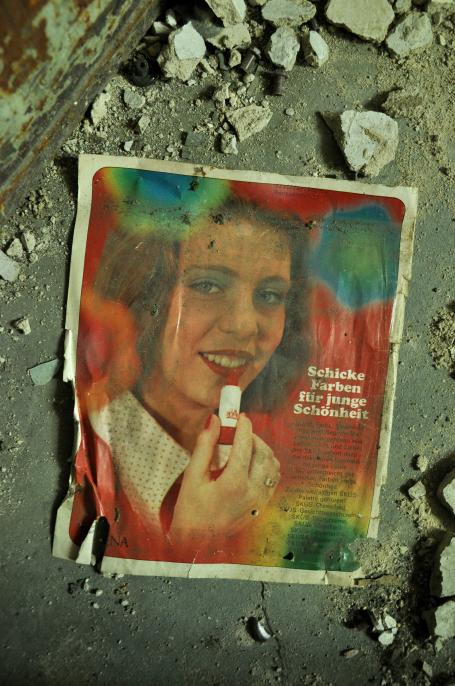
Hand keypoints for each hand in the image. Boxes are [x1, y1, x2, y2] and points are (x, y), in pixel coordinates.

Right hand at [168, 414, 280, 546]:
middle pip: (262, 452)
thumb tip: (214, 420)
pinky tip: (250, 464)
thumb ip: (205, 446)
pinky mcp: (262, 506)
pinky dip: (265, 465)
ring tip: (244, 447)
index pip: (245, 445)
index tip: (239, 417)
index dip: (243, 427)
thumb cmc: (190, 510)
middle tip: (238, 432)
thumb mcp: (193, 476)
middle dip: (252, 437)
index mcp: (233, 483)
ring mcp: (259, 500)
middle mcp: (251, 491)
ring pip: (272, 465)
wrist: (197, 543)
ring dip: (261, 450)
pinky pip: (273, 479)